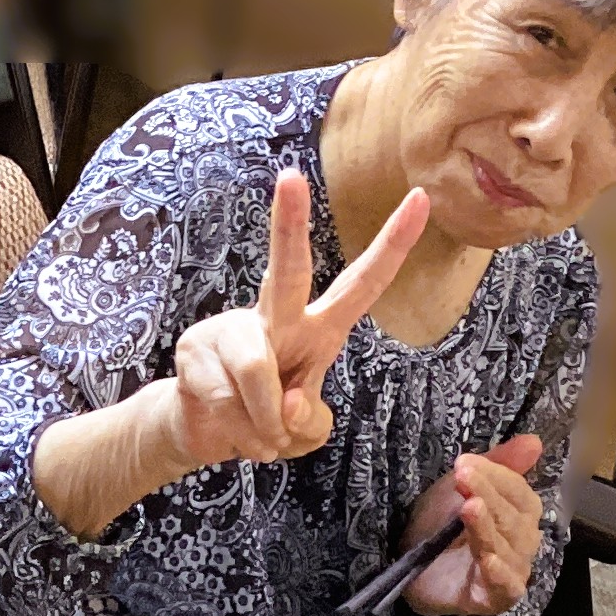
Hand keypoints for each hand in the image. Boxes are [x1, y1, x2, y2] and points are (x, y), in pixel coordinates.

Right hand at [154, 170, 428, 474]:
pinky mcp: (194, 348)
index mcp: (318, 328)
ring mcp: (231, 328)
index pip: (362, 284)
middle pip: (287, 270)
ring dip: (265, 423)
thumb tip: (285, 405)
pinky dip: (240, 434)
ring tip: (264, 438)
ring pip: (258, 370)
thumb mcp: (305, 430)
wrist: (205, 432)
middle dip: (290, 224)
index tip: (421, 198)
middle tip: (291, 176)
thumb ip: (309, 419)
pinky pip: (226, 401)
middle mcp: (276, 317)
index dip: (393, 246)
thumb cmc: (268, 422)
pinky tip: (233, 431)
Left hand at [401, 433, 546, 615]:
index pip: (519, 492)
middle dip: (488, 496)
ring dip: (488, 527)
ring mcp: (511, 571)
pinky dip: (499, 573)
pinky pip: (506, 586)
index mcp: (519, 513)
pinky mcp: (494, 598)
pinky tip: (487, 559)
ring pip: (508, 548)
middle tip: (462, 478)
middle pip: (514, 518)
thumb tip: (534, 441)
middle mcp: (523, 542)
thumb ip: (496, 464)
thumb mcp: (460, 487)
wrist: (411, 569)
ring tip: (469, 509)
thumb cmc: (441, 524)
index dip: (496, 476)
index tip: (465, 463)